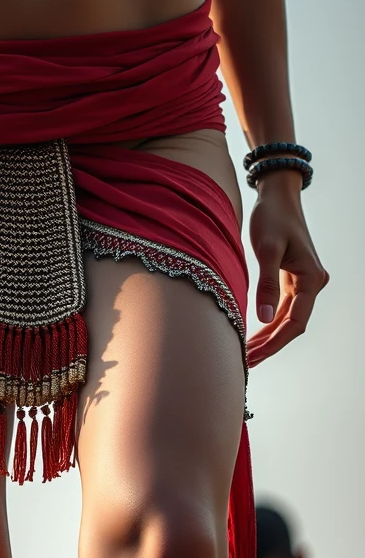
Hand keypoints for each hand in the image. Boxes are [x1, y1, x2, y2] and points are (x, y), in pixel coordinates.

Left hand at [246, 172, 328, 366]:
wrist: (277, 195)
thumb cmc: (272, 216)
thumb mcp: (267, 249)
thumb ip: (266, 284)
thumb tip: (265, 319)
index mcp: (311, 278)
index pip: (296, 322)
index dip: (275, 343)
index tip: (255, 356)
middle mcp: (311, 283)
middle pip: (292, 325)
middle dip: (270, 345)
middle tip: (246, 363)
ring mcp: (303, 282)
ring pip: (287, 319)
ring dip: (268, 337)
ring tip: (247, 355)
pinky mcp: (292, 278)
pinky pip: (283, 308)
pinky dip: (268, 323)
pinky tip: (253, 335)